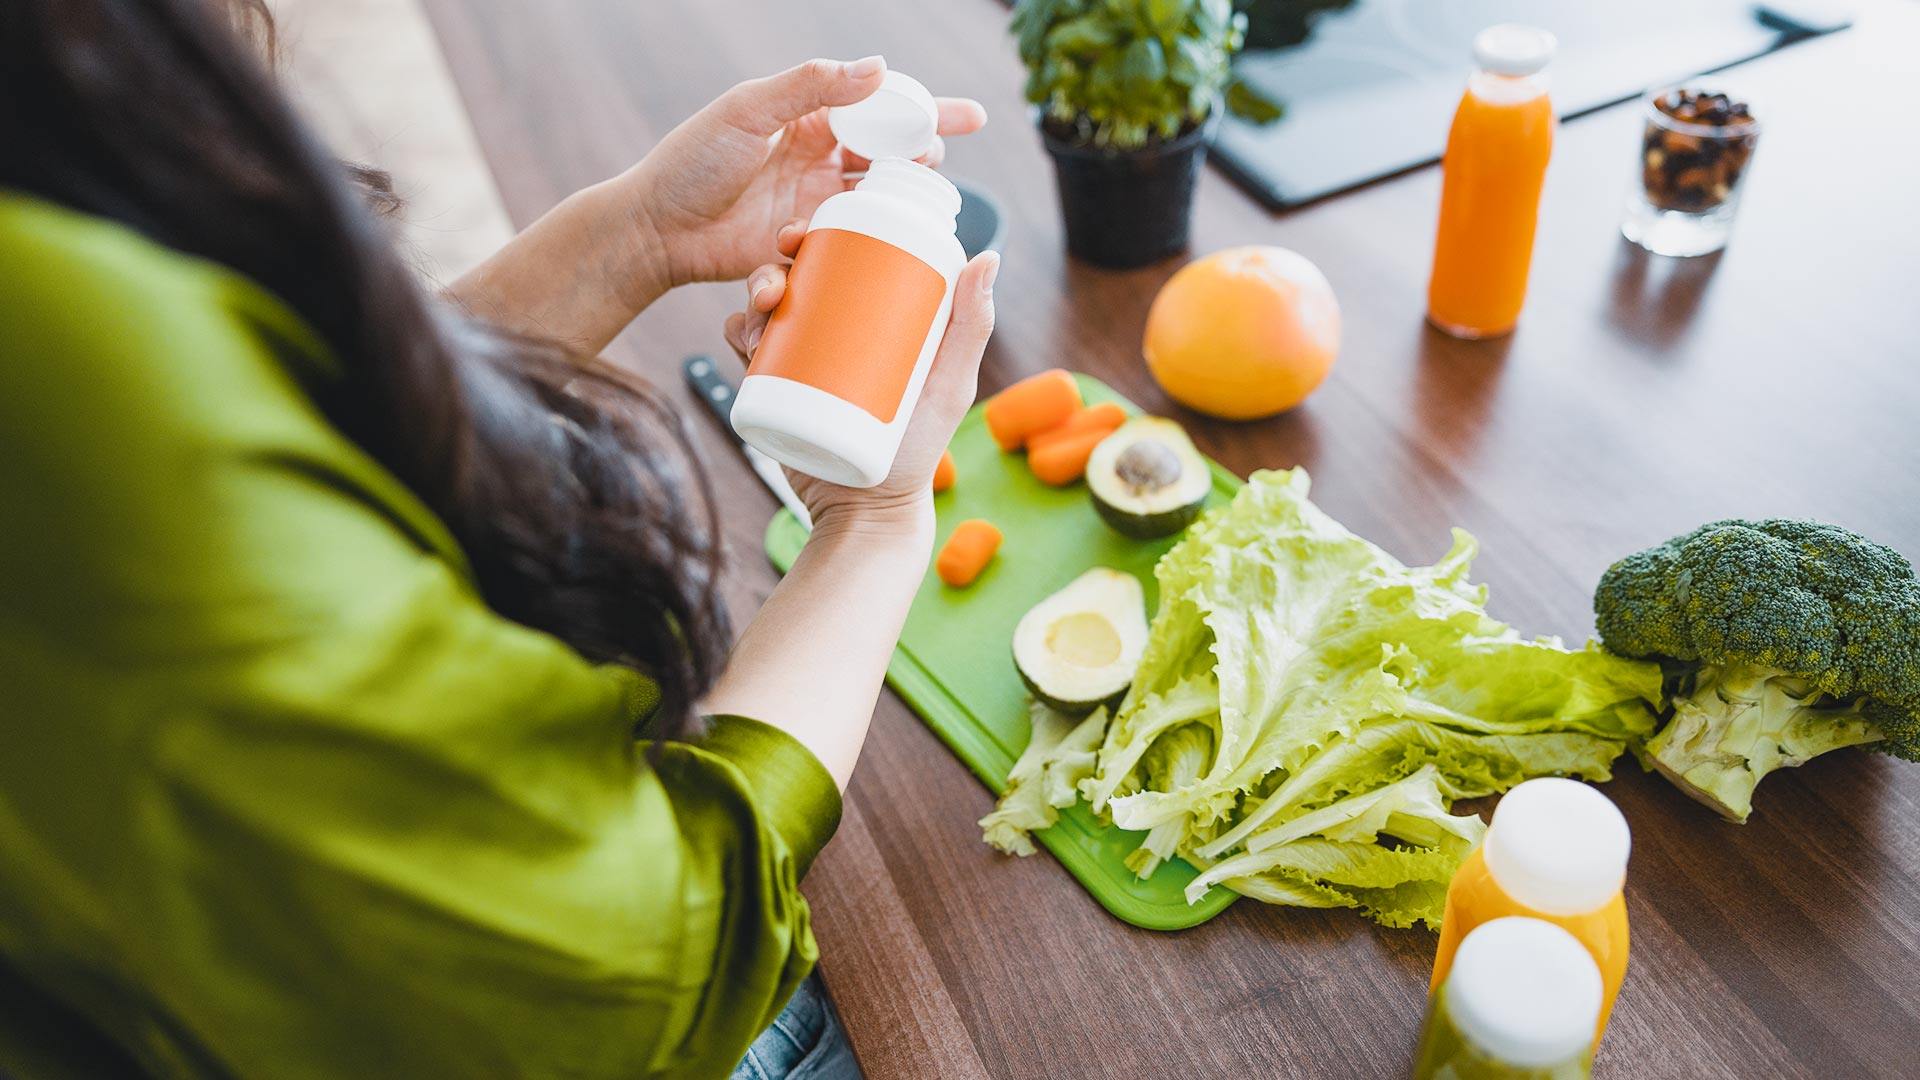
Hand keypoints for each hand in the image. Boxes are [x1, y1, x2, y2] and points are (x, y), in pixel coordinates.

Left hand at [629, 56, 987, 286]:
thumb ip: (811, 86)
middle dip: (924, 159)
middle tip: (932, 163)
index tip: (972, 117)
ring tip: (909, 206)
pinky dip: (865, 244)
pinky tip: (875, 247)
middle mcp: (820, 161)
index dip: (928, 111)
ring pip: (879, 202)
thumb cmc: (692, 161)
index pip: (881, 107)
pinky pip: (850, 244)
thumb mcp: (749, 111)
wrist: (656, 229)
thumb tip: (878, 68)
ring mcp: (816, 206)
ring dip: (900, 204)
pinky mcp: (807, 247)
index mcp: (809, 119)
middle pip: (892, 157)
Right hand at [725, 233, 999, 540]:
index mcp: (877, 318)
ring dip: (752, 293)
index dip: (820, 234)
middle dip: (775, 263)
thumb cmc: (919, 450)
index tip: (807, 231)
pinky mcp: (777, 389)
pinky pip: (748, 350)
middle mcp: (837, 332)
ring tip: (761, 313)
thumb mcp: (948, 384)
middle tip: (778, 276)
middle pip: (798, 277)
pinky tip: (741, 334)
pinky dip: (736, 333)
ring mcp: (805, 359)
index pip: (844, 259)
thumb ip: (971, 326)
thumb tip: (988, 253)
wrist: (866, 512)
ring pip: (767, 308)